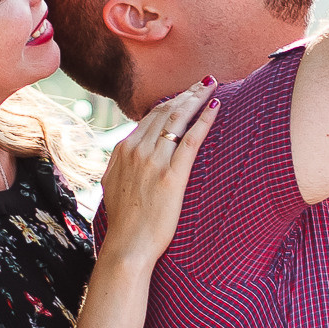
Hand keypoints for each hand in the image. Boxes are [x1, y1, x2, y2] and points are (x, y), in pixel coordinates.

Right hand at [97, 82, 216, 267]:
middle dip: (186, 93)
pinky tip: (215, 107)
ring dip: (196, 99)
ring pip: (178, 119)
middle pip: (166, 111)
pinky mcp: (172, 176)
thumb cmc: (124, 221)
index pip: (151, 116)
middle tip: (203, 82)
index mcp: (123, 150)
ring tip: (211, 86)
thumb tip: (127, 152)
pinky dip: (204, 120)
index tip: (185, 93)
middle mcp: (137, 150)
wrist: (127, 246)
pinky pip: (191, 139)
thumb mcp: (113, 184)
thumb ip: (122, 164)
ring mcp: (154, 162)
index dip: (171, 101)